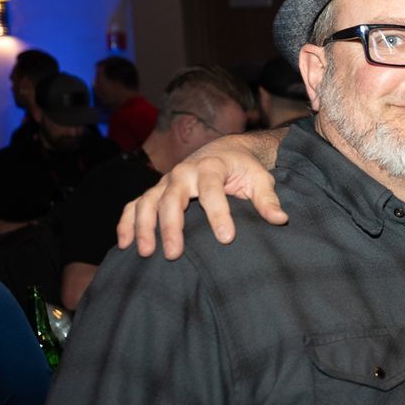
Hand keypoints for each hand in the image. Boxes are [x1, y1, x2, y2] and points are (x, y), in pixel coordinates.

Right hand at [116, 144, 284, 259]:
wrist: (224, 150)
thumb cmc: (243, 168)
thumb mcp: (260, 179)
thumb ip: (267, 199)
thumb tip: (280, 220)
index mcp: (211, 166)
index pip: (212, 190)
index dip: (218, 213)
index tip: (226, 238)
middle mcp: (184, 172)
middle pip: (172, 198)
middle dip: (171, 226)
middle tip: (175, 254)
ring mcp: (166, 182)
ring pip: (147, 202)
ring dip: (143, 227)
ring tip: (146, 253)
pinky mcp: (156, 191)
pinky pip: (134, 205)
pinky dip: (127, 223)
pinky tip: (125, 245)